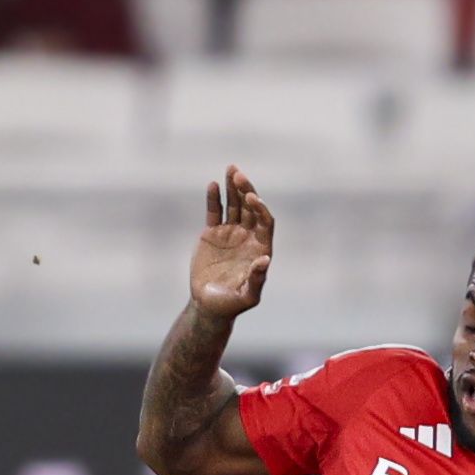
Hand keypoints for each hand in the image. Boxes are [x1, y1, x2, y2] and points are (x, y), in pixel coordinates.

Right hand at [192, 165, 273, 319]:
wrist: (209, 305)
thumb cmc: (232, 304)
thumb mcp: (248, 296)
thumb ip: (257, 279)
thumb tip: (265, 259)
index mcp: (260, 247)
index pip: (264, 221)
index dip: (260, 208)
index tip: (252, 198)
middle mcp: (248, 236)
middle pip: (250, 207)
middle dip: (246, 190)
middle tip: (238, 174)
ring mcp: (230, 233)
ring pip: (234, 204)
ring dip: (233, 187)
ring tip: (230, 169)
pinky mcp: (213, 233)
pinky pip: (215, 211)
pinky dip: (214, 198)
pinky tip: (212, 185)